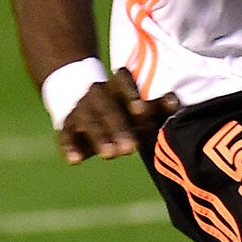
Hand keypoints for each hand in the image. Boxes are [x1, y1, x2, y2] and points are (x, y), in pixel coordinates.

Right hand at [57, 68, 179, 163]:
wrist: (77, 94)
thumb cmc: (120, 106)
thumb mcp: (138, 104)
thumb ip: (157, 106)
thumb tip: (175, 101)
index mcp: (116, 86)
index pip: (122, 82)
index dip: (131, 94)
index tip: (140, 110)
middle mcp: (97, 96)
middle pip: (107, 108)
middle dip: (119, 128)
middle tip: (131, 148)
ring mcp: (81, 111)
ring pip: (89, 122)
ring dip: (100, 137)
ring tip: (110, 154)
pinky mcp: (67, 127)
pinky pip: (66, 136)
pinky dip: (69, 147)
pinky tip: (75, 160)